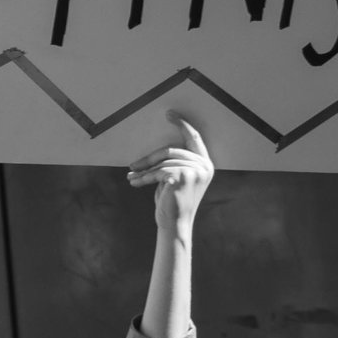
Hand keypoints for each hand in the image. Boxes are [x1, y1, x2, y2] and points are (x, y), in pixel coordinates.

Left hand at [128, 114, 212, 232]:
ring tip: (132, 177)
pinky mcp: (182, 177)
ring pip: (163, 162)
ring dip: (144, 170)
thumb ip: (173, 163)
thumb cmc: (171, 201)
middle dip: (149, 158)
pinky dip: (144, 177)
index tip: (169, 113)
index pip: (194, 138)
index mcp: (205, 164)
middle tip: (132, 165)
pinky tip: (135, 183)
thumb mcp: (174, 178)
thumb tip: (154, 152)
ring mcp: (195, 171)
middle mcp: (204, 166)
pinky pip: (158, 171)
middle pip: (172, 150)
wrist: (174, 223)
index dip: (182, 124)